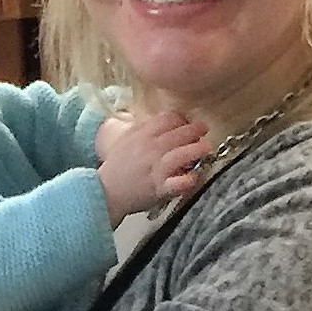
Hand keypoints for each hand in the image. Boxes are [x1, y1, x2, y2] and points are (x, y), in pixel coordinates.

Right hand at [95, 106, 212, 220]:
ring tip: (207, 147)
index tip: (187, 121)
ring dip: (196, 150)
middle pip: (177, 134)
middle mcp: (151, 149)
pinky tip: (194, 176)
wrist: (105, 192)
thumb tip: (164, 121)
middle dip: (194, 130)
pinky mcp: (159, 188)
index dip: (180, 118)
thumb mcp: (127, 139)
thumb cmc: (117, 167)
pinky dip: (188, 179)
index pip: (167, 119)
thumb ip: (145, 129)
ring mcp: (156, 169)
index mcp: (142, 135)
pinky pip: (178, 183)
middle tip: (204, 129)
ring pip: (180, 155)